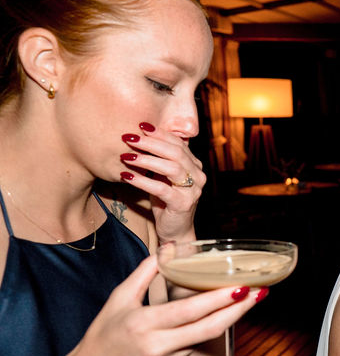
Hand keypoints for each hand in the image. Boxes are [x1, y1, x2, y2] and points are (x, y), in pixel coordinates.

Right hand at [65, 256, 261, 355]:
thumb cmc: (102, 336)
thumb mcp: (118, 300)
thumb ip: (143, 274)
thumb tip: (165, 251)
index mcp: (145, 324)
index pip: (190, 311)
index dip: (219, 301)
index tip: (241, 287)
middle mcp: (161, 345)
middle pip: (210, 328)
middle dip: (239, 310)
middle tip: (261, 292)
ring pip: (209, 338)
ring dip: (232, 318)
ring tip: (253, 298)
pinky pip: (200, 345)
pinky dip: (215, 328)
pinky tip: (230, 314)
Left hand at [120, 122, 205, 242]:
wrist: (175, 229)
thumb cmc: (166, 199)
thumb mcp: (164, 175)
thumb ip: (160, 158)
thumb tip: (140, 135)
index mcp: (194, 165)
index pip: (178, 143)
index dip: (160, 134)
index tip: (140, 126)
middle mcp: (197, 175)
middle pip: (176, 153)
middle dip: (151, 143)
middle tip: (129, 138)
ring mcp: (192, 190)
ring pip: (172, 168)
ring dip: (146, 160)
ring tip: (126, 156)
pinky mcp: (183, 204)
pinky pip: (161, 189)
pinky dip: (143, 181)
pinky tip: (126, 176)